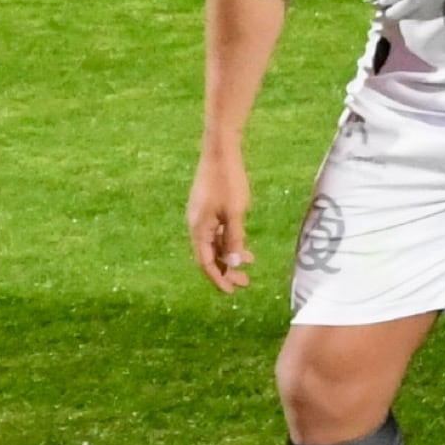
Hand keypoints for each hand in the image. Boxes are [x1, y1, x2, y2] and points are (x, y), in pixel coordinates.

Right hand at [189, 146, 254, 293]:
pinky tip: (243, 247)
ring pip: (214, 244)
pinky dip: (229, 242)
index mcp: (199, 228)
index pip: (205, 262)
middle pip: (209, 255)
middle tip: (245, 283)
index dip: (218, 278)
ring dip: (229, 256)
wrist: (220, 152)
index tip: (231, 292)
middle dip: (226, 271)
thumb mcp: (235, 213)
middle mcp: (196, 225)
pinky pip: (217, 232)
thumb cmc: (229, 181)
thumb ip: (234, 238)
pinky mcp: (208, 208)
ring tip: (248, 267)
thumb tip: (232, 263)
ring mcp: (201, 216)